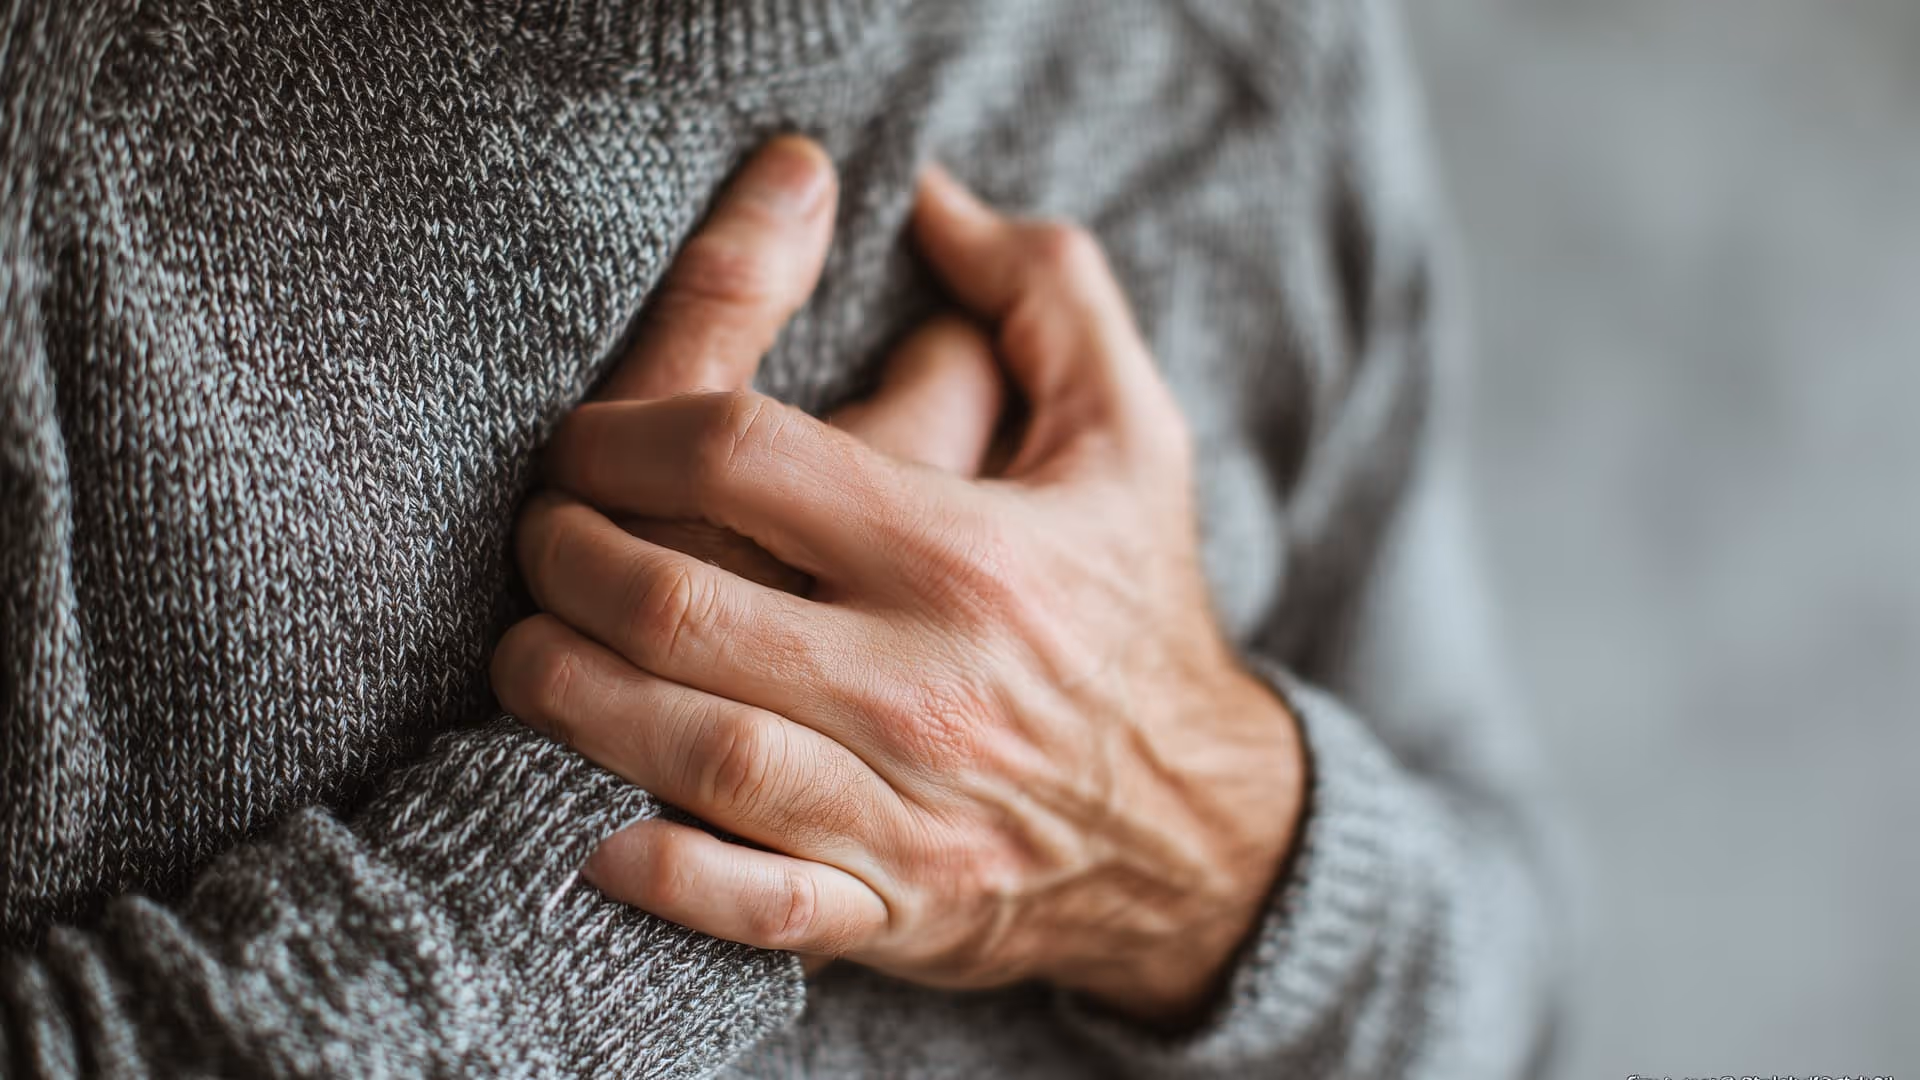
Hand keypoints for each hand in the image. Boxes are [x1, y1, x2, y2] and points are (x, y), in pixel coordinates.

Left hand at [493, 142, 1305, 1022]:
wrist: (1202, 824)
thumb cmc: (1137, 609)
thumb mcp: (1131, 435)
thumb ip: (1049, 294)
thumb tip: (937, 197)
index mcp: (971, 551)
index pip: (743, 455)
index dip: (624, 429)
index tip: (588, 440)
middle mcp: (931, 682)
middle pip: (683, 605)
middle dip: (569, 559)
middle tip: (536, 537)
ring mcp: (910, 808)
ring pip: (697, 754)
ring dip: (571, 698)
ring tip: (528, 652)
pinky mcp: (893, 906)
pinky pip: (754, 907)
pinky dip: (661, 877)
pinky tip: (593, 832)